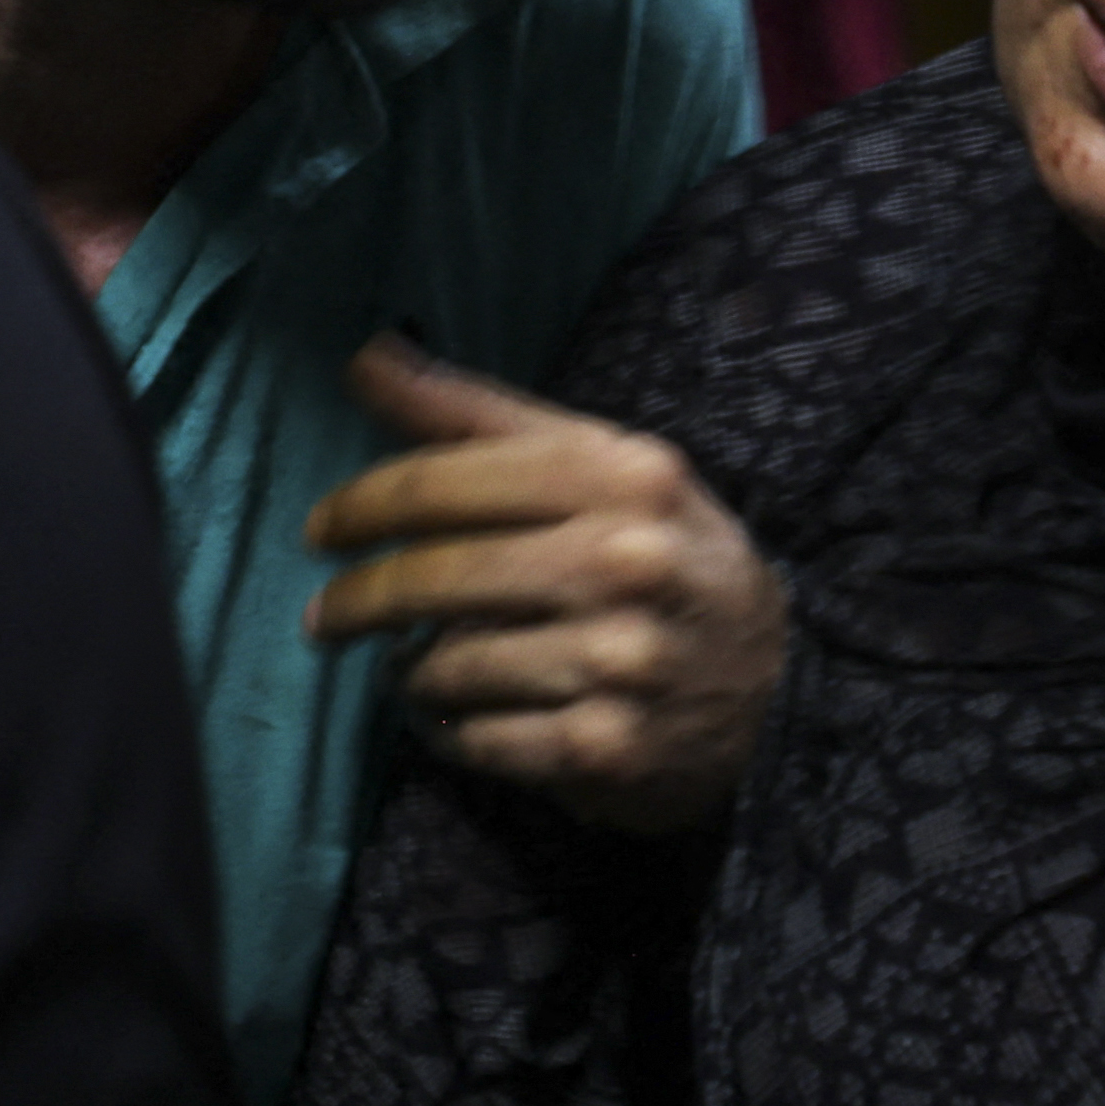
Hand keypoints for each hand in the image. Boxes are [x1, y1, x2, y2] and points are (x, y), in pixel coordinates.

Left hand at [301, 343, 781, 829]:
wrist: (781, 693)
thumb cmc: (665, 557)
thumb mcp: (600, 465)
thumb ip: (478, 415)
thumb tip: (363, 356)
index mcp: (619, 474)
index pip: (443, 480)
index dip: (362, 505)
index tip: (323, 531)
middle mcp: (624, 561)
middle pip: (434, 577)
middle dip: (358, 600)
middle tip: (326, 617)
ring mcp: (618, 661)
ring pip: (447, 665)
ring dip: (411, 671)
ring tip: (416, 666)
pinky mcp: (605, 749)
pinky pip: (476, 741)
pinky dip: (449, 733)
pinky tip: (457, 719)